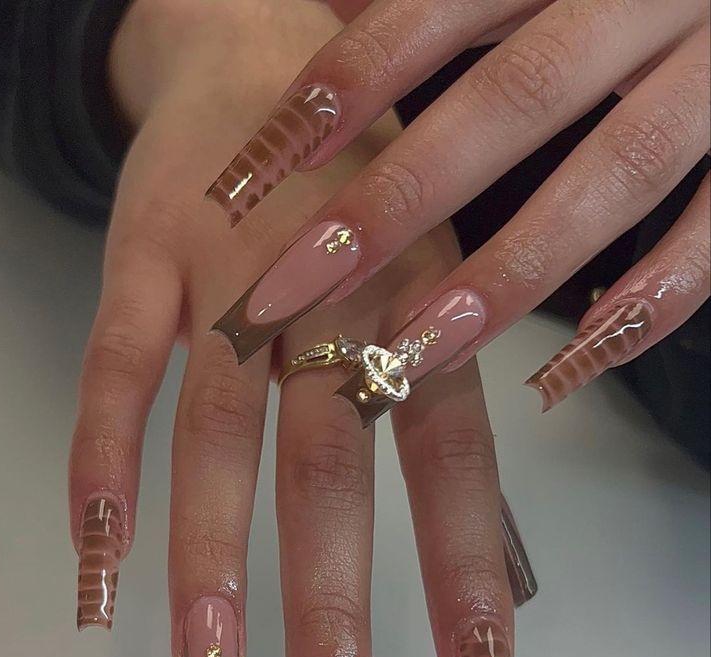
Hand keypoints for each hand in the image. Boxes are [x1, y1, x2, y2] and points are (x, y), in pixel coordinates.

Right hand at [69, 0, 533, 656]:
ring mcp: (232, 284)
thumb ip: (439, 398)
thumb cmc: (367, 191)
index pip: (452, 468)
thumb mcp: (436, 273)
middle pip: (332, 479)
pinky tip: (95, 563)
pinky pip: (116, 371)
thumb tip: (471, 546)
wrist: (269, 52)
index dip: (464, 582)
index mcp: (422, 310)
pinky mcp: (145, 261)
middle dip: (330, 619)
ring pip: (220, 441)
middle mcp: (334, 303)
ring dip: (211, 568)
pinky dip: (101, 465)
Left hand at [208, 0, 708, 422]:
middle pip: (513, 101)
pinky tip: (570, 367)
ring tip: (417, 351)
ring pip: (618, 169)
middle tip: (295, 291)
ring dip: (514, 270)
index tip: (255, 175)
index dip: (346, 86)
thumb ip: (436, 2)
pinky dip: (654, 297)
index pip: (430, 9)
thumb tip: (319, 17)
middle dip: (399, 203)